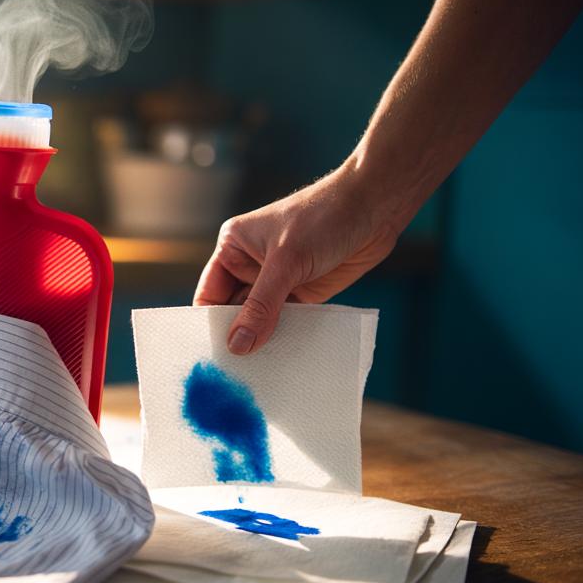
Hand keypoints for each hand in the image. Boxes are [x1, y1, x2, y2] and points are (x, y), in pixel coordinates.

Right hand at [193, 165, 402, 354]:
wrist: (374, 208)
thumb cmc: (322, 218)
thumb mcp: (286, 262)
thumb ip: (261, 306)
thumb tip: (237, 346)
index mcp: (233, 248)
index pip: (209, 294)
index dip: (208, 324)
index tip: (209, 356)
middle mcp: (250, 266)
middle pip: (233, 312)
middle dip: (234, 338)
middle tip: (232, 374)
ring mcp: (278, 281)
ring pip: (260, 320)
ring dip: (261, 342)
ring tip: (256, 374)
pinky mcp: (303, 293)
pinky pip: (287, 322)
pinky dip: (284, 339)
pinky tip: (282, 359)